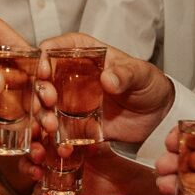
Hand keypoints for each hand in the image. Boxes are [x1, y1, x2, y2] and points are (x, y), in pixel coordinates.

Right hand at [36, 32, 172, 147]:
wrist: (157, 116)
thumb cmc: (148, 85)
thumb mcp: (142, 75)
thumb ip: (126, 74)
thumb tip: (108, 78)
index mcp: (83, 54)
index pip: (55, 48)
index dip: (43, 57)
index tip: (44, 71)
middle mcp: (69, 76)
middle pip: (42, 79)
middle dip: (38, 91)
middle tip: (47, 102)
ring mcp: (67, 102)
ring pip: (43, 107)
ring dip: (41, 117)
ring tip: (51, 126)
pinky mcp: (72, 125)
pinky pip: (56, 132)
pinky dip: (52, 140)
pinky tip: (59, 147)